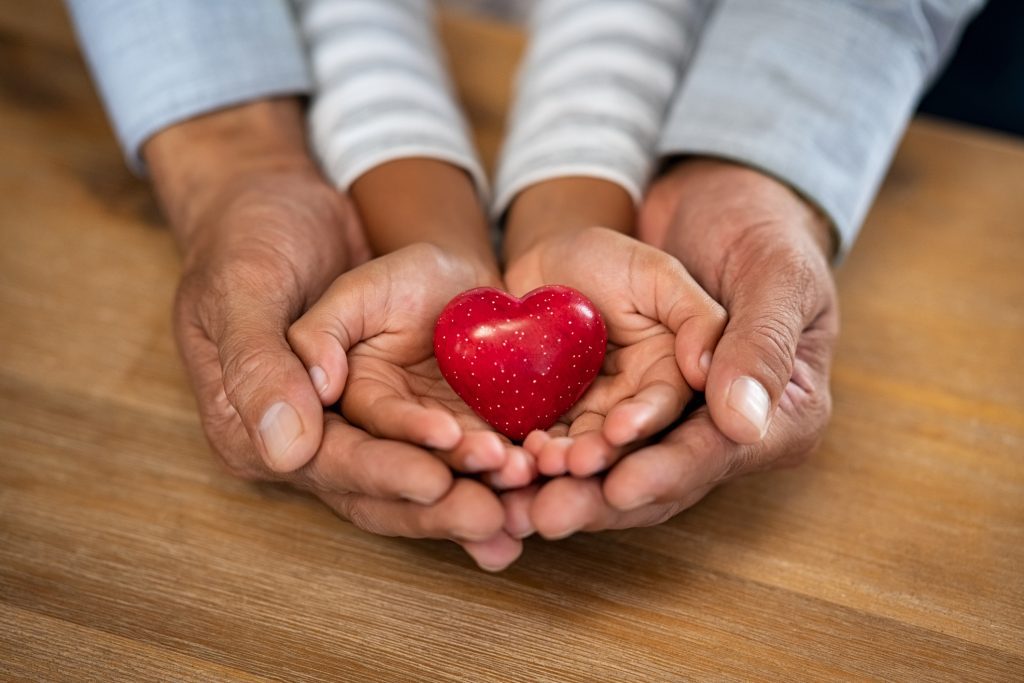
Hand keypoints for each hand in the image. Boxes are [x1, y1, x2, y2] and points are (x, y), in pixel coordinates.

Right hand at [151, 100, 518, 570]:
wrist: (293, 207)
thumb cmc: (256, 238)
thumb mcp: (248, 285)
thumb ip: (262, 362)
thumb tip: (287, 447)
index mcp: (255, 423)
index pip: (326, 461)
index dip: (382, 473)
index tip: (435, 480)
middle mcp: (311, 439)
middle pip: (378, 489)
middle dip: (439, 505)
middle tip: (495, 514)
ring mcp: (362, 427)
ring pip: (420, 477)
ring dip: (472, 493)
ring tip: (526, 501)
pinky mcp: (404, 407)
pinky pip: (449, 447)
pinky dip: (488, 468)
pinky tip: (533, 483)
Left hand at [504, 226, 724, 478]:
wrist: (544, 262)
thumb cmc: (608, 259)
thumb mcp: (658, 275)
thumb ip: (696, 318)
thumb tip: (709, 373)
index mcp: (670, 374)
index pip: (666, 407)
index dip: (645, 422)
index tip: (619, 431)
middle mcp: (635, 403)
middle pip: (623, 441)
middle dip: (600, 456)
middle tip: (574, 464)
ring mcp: (591, 413)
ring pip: (581, 447)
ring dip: (564, 462)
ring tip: (543, 462)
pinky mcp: (552, 417)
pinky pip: (544, 438)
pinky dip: (531, 451)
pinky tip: (516, 453)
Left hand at [514, 159, 838, 539]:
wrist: (697, 202)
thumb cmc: (754, 230)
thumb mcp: (771, 274)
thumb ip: (759, 342)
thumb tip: (743, 422)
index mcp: (778, 414)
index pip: (716, 453)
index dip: (664, 472)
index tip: (618, 487)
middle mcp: (717, 430)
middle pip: (657, 476)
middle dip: (600, 497)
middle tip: (549, 514)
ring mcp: (663, 419)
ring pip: (612, 466)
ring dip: (564, 484)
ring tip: (517, 498)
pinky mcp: (617, 401)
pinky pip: (578, 434)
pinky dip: (543, 452)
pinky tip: (505, 466)